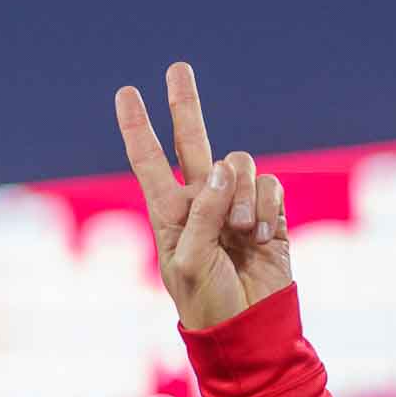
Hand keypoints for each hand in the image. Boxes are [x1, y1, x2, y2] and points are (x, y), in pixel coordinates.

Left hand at [115, 62, 290, 330]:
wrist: (250, 327)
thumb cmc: (208, 303)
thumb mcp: (189, 261)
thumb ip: (201, 212)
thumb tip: (220, 169)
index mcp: (170, 214)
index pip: (150, 163)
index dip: (138, 128)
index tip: (126, 93)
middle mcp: (201, 202)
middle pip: (193, 141)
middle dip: (185, 105)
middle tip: (176, 69)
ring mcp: (235, 206)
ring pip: (240, 165)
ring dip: (242, 194)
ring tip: (242, 232)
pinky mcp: (269, 213)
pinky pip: (270, 186)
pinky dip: (267, 207)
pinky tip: (262, 236)